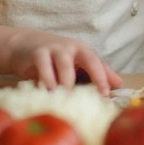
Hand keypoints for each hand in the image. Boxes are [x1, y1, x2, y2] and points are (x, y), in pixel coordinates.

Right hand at [6, 29, 122, 95]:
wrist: (24, 45)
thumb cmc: (55, 58)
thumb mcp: (76, 63)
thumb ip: (96, 72)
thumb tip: (119, 84)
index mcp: (83, 50)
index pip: (98, 63)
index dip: (104, 78)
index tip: (106, 94)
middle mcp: (72, 47)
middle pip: (88, 60)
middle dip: (94, 77)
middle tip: (93, 97)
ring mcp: (55, 49)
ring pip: (65, 67)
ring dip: (67, 85)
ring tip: (67, 99)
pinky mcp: (38, 54)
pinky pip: (45, 69)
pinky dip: (47, 82)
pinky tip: (48, 93)